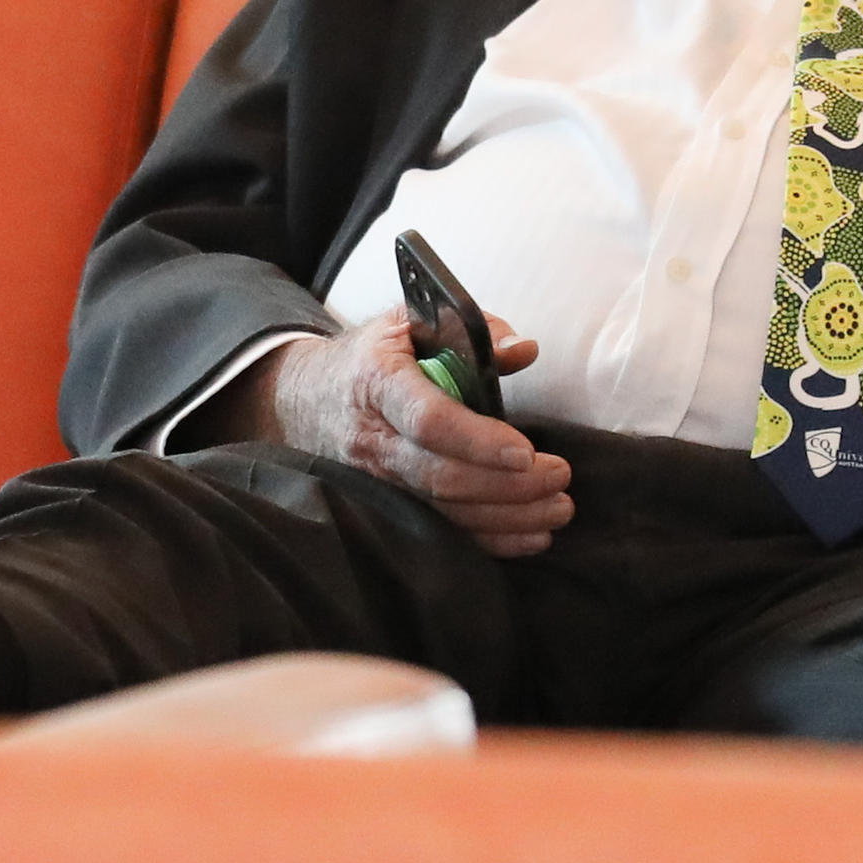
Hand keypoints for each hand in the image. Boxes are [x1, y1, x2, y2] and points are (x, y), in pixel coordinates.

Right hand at [201, 313, 571, 558]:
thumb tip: (524, 351)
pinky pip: (442, 533)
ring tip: (559, 508)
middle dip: (508, 484)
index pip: (428, 419)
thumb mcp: (410, 322)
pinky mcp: (388, 507)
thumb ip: (473, 330)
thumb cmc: (372, 357)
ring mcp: (377, 482)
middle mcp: (373, 440)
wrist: (302, 400)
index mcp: (378, 382)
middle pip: (441, 475)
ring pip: (445, 511)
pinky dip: (491, 540)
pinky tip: (532, 536)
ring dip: (509, 516)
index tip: (526, 451)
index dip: (478, 440)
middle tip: (560, 476)